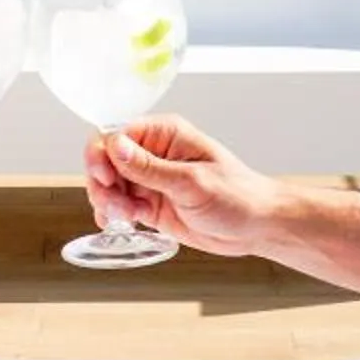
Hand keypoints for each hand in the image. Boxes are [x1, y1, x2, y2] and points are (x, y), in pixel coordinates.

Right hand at [84, 113, 279, 258]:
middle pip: (106, 160)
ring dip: (108, 200)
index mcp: (165, 134)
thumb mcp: (191, 182)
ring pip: (110, 184)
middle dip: (103, 182)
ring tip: (125, 216)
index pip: (117, 133)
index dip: (103, 155)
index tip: (106, 178)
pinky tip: (119, 222)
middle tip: (115, 203)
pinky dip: (113, 213)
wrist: (257, 226)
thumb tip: (114, 145)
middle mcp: (154, 153)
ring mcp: (151, 180)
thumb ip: (149, 167)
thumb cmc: (237, 195)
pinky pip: (120, 204)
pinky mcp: (152, 204)